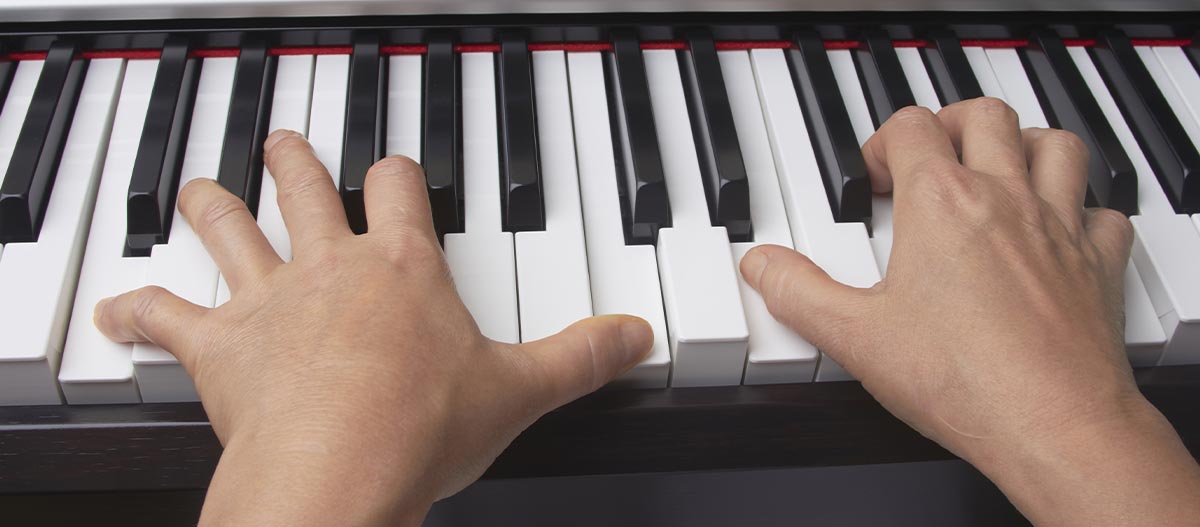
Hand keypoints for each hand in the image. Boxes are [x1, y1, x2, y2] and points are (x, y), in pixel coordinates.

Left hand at [93, 130, 652, 525]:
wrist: (339, 469)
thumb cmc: (420, 425)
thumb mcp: (521, 391)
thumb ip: (582, 357)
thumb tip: (636, 337)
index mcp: (404, 267)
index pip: (401, 190)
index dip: (399, 172)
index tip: (395, 167)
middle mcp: (331, 267)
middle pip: (306, 190)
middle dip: (294, 162)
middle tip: (284, 142)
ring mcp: (270, 301)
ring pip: (230, 230)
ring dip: (212, 207)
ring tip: (202, 191)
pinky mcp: (220, 348)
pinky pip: (166, 316)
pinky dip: (140, 310)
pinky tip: (121, 310)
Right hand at [740, 98, 1199, 523]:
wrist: (1053, 424)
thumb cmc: (962, 380)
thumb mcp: (854, 337)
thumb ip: (798, 292)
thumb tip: (761, 265)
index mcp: (941, 202)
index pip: (911, 126)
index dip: (883, 143)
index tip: (874, 181)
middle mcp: (1005, 199)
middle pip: (985, 116)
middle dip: (951, 124)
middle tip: (930, 157)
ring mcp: (1059, 227)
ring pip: (1056, 145)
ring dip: (1024, 146)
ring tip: (996, 171)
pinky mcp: (1097, 264)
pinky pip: (1103, 211)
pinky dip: (1081, 209)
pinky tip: (1059, 231)